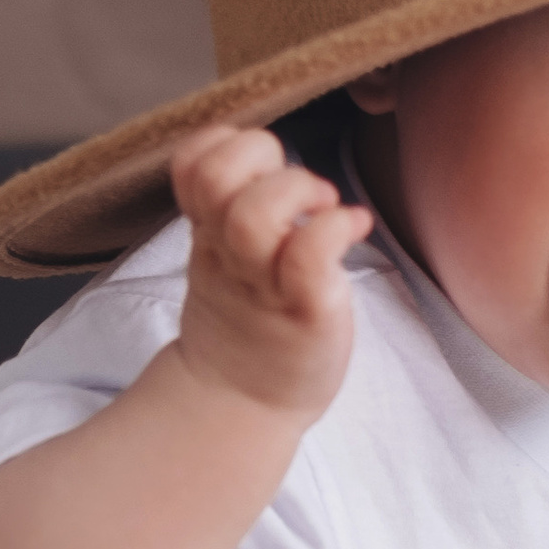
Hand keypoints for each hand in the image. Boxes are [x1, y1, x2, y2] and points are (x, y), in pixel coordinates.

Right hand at [170, 123, 372, 426]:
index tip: (262, 169)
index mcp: (211, 232)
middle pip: (217, 177)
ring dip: (298, 190)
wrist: (244, 403)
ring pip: (255, 213)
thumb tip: (279, 162)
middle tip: (302, 189)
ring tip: (325, 206)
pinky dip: (337, 226)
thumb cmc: (251, 322)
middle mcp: (231, 251)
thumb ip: (235, 207)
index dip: (224, 145)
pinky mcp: (305, 310)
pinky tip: (354, 227)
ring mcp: (265, 282)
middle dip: (262, 157)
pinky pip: (311, 254)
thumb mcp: (225, 256)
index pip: (194, 161)